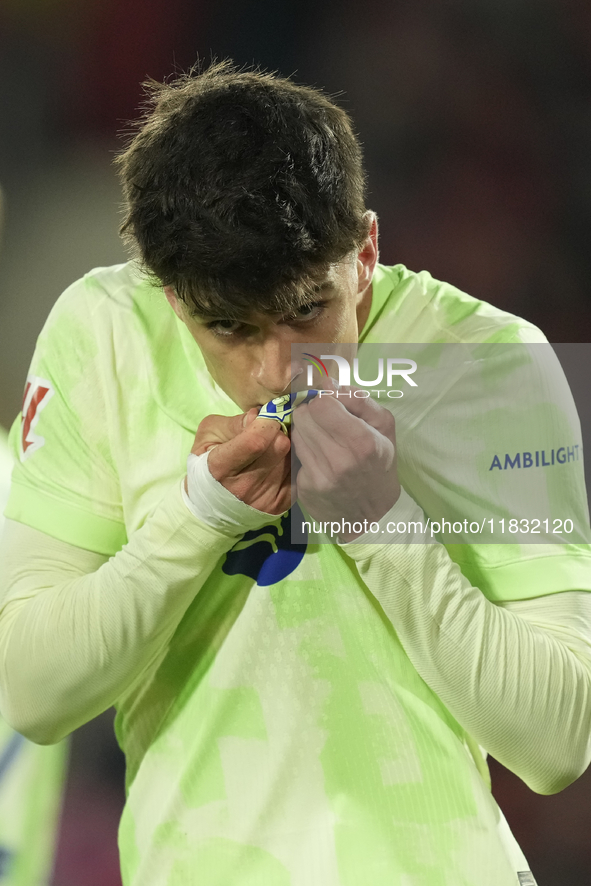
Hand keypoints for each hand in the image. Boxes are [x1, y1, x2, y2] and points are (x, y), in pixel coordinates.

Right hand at [188, 411, 291, 514]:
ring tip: (274, 449)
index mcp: (221, 467)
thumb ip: (234, 423)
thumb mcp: (208, 436)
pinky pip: (300, 473)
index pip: (256, 440)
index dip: (267, 422)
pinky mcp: (282, 505)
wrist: (211, 506)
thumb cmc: (207, 463)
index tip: (266, 418)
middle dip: (279, 432)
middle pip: (281, 446)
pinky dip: (293, 462)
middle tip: (271, 433)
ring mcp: (266, 498)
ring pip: (293, 457)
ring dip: (288, 447)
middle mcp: (245, 487)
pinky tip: (281, 463)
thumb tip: (260, 416)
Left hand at [292, 386, 399, 539]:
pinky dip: (304, 452)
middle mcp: (339, 459)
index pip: (322, 403)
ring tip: (323, 440)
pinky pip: (294, 454)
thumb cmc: (379, 464)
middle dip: (312, 413)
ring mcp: (320, 475)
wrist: (371, 515)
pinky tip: (319, 459)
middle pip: (304, 415)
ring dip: (306, 431)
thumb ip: (358, 399)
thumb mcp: (383, 427)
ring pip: (296, 433)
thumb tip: (328, 382)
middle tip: (325, 423)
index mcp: (362, 441)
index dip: (325, 401)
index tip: (332, 407)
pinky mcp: (305, 487)